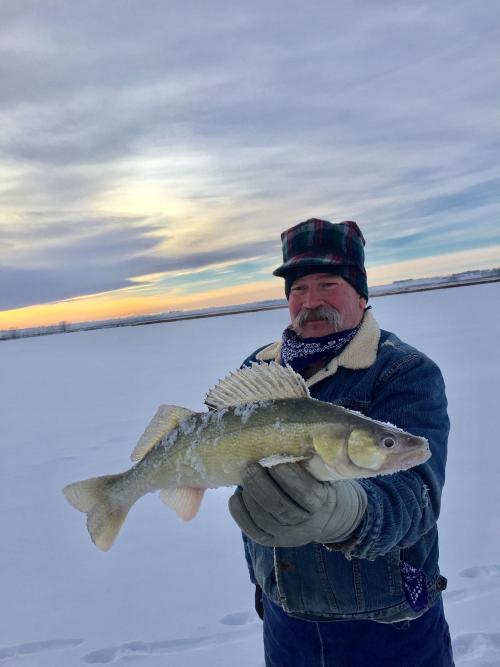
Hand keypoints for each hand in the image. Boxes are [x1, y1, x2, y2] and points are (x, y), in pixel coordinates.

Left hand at [229, 462, 366, 546]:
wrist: (326, 517)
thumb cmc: (319, 484)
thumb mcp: (322, 473)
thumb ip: (310, 461)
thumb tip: (292, 436)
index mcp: (321, 504)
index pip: (305, 493)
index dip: (289, 477)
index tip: (276, 461)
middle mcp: (305, 524)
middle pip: (280, 507)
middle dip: (262, 485)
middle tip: (252, 466)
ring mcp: (287, 536)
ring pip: (265, 519)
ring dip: (251, 496)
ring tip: (245, 476)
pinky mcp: (272, 541)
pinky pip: (253, 531)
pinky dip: (240, 514)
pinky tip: (236, 497)